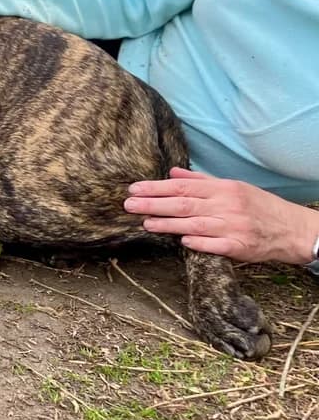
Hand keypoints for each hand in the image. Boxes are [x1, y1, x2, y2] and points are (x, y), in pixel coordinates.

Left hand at [125, 167, 318, 264]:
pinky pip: (215, 245)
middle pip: (184, 204)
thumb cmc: (256, 206)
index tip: (134, 189)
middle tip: (129, 205)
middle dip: (153, 204)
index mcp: (223, 189)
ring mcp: (233, 226)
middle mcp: (226, 205)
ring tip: (146, 223)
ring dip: (168, 224)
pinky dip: (198, 243)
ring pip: (195, 224)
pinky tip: (181, 240)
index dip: (156, 188)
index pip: (183, 186)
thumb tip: (171, 173)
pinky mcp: (240, 247)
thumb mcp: (231, 187)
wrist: (290, 229)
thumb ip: (200, 181)